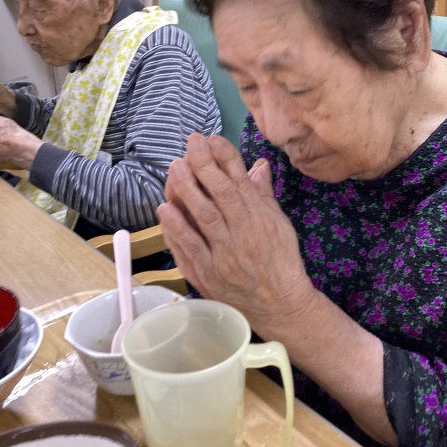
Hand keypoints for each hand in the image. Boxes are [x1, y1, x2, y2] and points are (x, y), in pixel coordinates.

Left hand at [158, 133, 316, 339]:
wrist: (281, 306)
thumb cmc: (281, 261)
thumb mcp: (279, 224)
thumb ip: (263, 195)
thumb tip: (258, 164)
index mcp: (259, 218)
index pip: (239, 180)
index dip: (224, 157)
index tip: (210, 140)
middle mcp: (242, 233)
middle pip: (219, 194)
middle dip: (203, 165)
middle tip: (190, 145)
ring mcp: (224, 255)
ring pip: (203, 218)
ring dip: (187, 191)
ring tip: (175, 168)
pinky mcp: (209, 275)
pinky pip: (190, 249)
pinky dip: (177, 230)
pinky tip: (164, 210)